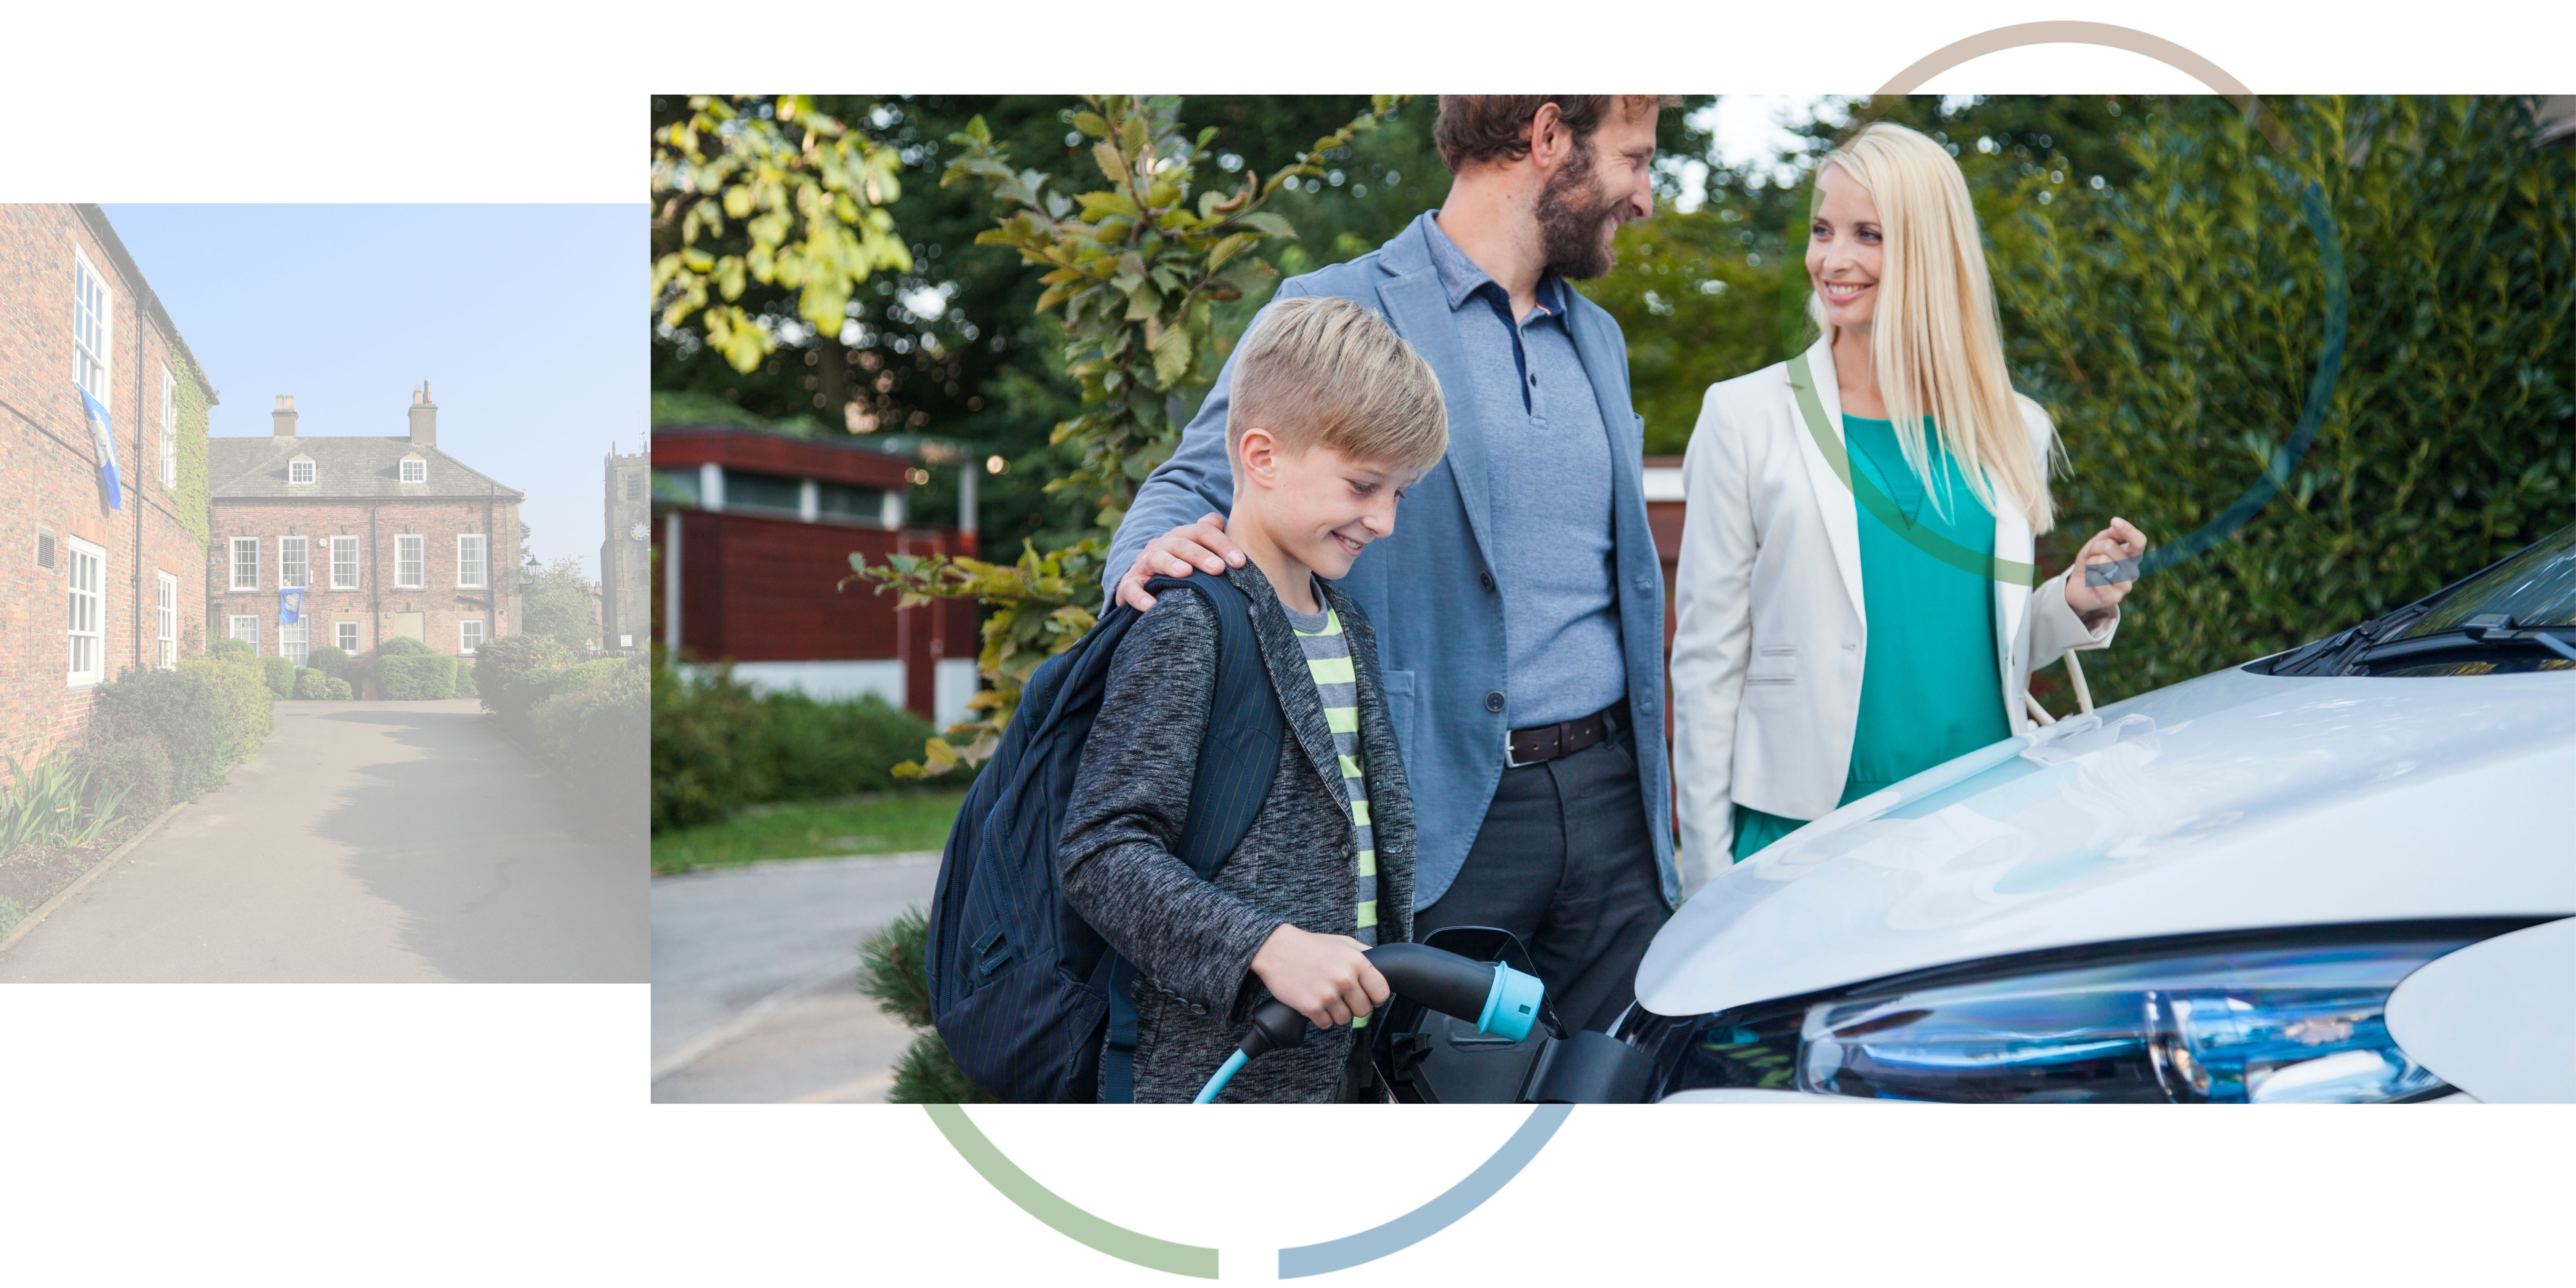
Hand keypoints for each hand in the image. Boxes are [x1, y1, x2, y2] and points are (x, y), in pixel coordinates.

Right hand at [1114, 512, 1245, 611]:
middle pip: (1182, 544)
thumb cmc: (1180, 563)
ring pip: (1157, 559)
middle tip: (1218, 568)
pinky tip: (1151, 606)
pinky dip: (1139, 596)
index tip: (1241, 562)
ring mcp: (1144, 563)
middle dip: (1200, 555)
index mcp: (1182, 536)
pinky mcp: (1129, 583)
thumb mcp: (1195, 547)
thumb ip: (1209, 533)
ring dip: (1171, 565)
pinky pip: (1130, 588)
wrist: (1143, 578)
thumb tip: (1218, 520)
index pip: (1203, 532)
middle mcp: (1163, 545)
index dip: (1223, 544)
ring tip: (1185, 573)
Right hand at [1248, 925, 1388, 1029]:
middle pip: (1364, 1011)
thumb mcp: (1343, 943)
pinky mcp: (1311, 1007)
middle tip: (1342, 997)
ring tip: (1325, 997)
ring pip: (1345, 1019)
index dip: (1375, 998)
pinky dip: (1320, 1017)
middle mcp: (1344, 979)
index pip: (1382, 993)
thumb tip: (1384, 968)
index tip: (1367, 996)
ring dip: (1336, 1012)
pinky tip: (1314, 1002)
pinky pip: (1326, 1024)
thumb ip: (1365, 955)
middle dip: (1354, 1006)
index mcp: (1356, 962)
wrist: (1276, 949)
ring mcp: (1328, 994)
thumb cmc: (1311, 946)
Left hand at [2063, 516, 2146, 620]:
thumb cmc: (2090, 563)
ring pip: (2102, 561)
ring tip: (2092, 570)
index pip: (2139, 542)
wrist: (2078, 587)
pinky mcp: (2114, 598)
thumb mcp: (2096, 545)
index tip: (2114, 521)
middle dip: (2094, 548)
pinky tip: (2091, 582)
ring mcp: (2125, 586)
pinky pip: (2097, 577)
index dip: (2128, 530)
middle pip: (2110, 546)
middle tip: (2091, 557)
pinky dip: (2089, 576)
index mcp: (2132, 556)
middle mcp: (2133, 571)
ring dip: (2090, 563)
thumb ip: (2108, 535)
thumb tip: (2116, 527)